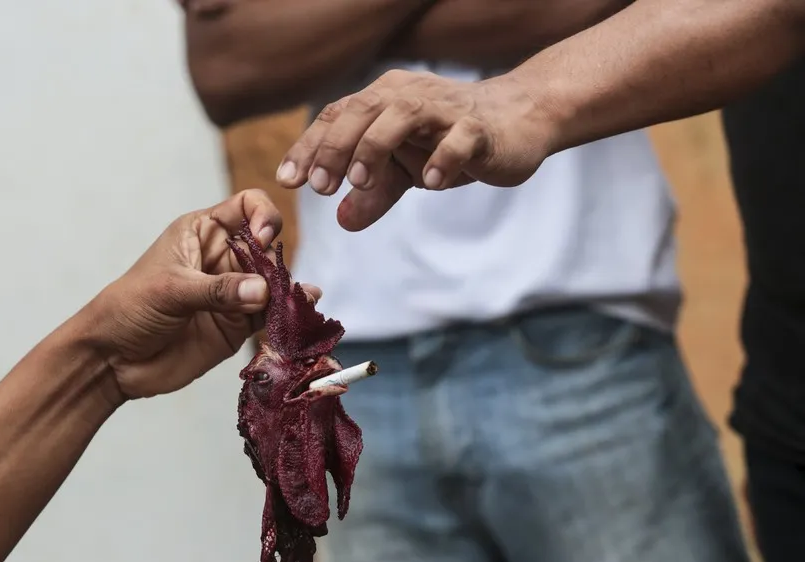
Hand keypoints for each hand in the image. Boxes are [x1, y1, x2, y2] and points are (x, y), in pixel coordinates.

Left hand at [83, 189, 320, 399]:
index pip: (247, 206)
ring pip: (276, 283)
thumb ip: (217, 290)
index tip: (262, 239)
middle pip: (268, 248)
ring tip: (298, 303)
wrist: (114, 359)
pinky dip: (289, 315)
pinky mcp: (239, 324)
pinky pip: (272, 315)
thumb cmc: (130, 309)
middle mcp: (224, 258)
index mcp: (203, 233)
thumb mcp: (170, 290)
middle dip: (278, 262)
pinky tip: (302, 315)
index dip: (262, 216)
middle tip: (277, 286)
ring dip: (289, 290)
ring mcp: (234, 292)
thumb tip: (263, 290)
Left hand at [275, 69, 557, 230]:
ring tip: (362, 182)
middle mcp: (408, 96)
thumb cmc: (449, 141)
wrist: (517, 122)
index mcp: (383, 100)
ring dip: (376, 147)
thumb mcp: (404, 171)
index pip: (337, 117)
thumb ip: (373, 195)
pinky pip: (459, 138)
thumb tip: (342, 222)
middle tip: (319, 187)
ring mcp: (445, 110)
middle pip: (362, 111)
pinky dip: (443, 157)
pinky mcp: (479, 129)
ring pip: (403, 116)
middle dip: (335, 148)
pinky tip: (430, 182)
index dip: (309, 148)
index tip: (287, 181)